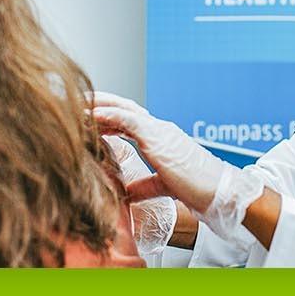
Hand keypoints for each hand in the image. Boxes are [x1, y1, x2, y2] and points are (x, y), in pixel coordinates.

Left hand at [89, 92, 264, 243]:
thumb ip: (144, 185)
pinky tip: (92, 115)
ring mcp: (159, 131)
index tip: (87, 119)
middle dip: (99, 104)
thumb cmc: (197, 188)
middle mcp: (159, 129)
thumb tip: (126, 192)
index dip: (107, 117)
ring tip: (76, 105)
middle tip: (76, 104)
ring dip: (98, 105)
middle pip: (123, 108)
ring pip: (123, 109)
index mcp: (161, 138)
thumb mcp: (163, 185)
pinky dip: (109, 115)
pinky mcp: (159, 138)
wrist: (218, 191)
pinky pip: (129, 120)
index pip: (129, 120)